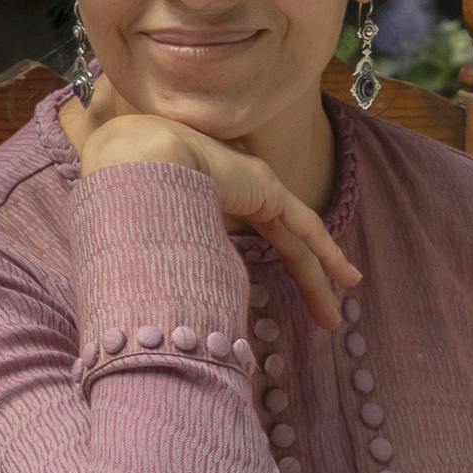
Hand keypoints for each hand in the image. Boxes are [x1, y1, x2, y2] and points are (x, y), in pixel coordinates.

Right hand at [60, 99, 363, 331]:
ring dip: (318, 279)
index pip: (254, 230)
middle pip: (281, 242)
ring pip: (296, 242)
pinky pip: (304, 228)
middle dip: (304, 279)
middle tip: (323, 314)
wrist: (134, 155)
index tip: (282, 285)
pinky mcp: (266, 191)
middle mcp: (238, 186)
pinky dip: (326, 254)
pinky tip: (345, 277)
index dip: (274, 257)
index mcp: (211, 191)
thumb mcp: (150, 222)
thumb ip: (163, 246)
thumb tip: (150, 291)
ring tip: (332, 317)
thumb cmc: (127, 187)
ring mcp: (255, 186)